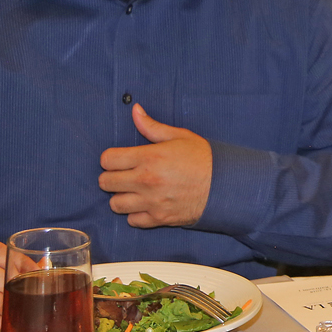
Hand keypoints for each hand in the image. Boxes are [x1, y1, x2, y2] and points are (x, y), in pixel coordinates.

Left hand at [99, 104, 212, 227]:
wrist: (226, 185)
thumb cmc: (203, 159)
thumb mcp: (180, 136)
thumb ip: (152, 126)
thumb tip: (135, 110)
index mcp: (149, 157)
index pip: (107, 160)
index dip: (111, 158)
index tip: (120, 159)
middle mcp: (146, 180)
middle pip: (105, 183)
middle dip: (112, 177)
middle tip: (125, 175)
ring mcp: (152, 201)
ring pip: (115, 204)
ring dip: (122, 197)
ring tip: (134, 191)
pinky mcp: (159, 218)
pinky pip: (133, 220)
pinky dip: (136, 214)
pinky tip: (146, 204)